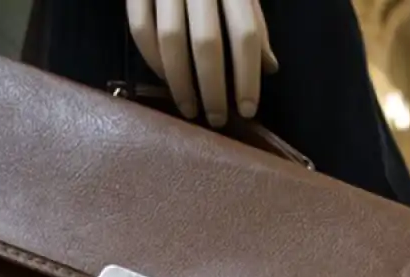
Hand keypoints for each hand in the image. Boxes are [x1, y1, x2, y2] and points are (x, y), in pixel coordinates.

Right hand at [127, 0, 278, 126]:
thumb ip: (254, 25)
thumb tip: (269, 69)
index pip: (245, 35)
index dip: (248, 76)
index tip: (248, 110)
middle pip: (206, 43)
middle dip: (213, 89)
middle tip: (216, 118)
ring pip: (170, 41)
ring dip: (180, 83)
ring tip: (190, 109)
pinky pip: (140, 30)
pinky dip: (152, 61)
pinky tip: (165, 80)